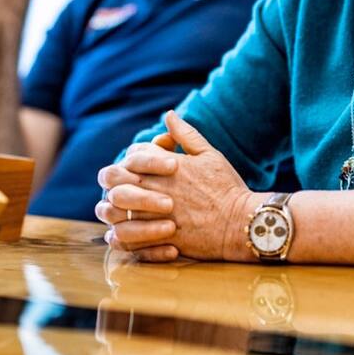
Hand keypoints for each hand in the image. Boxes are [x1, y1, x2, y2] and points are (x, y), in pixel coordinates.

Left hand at [97, 111, 259, 262]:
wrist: (239, 224)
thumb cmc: (227, 188)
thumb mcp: (209, 154)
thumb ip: (186, 135)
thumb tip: (169, 115)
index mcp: (166, 166)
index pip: (133, 155)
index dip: (135, 158)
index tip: (143, 166)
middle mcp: (155, 188)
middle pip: (114, 179)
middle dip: (115, 180)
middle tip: (124, 186)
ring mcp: (153, 215)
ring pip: (113, 209)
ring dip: (113, 207)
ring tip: (123, 210)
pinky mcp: (156, 239)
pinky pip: (124, 238)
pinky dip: (119, 235)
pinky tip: (126, 232)